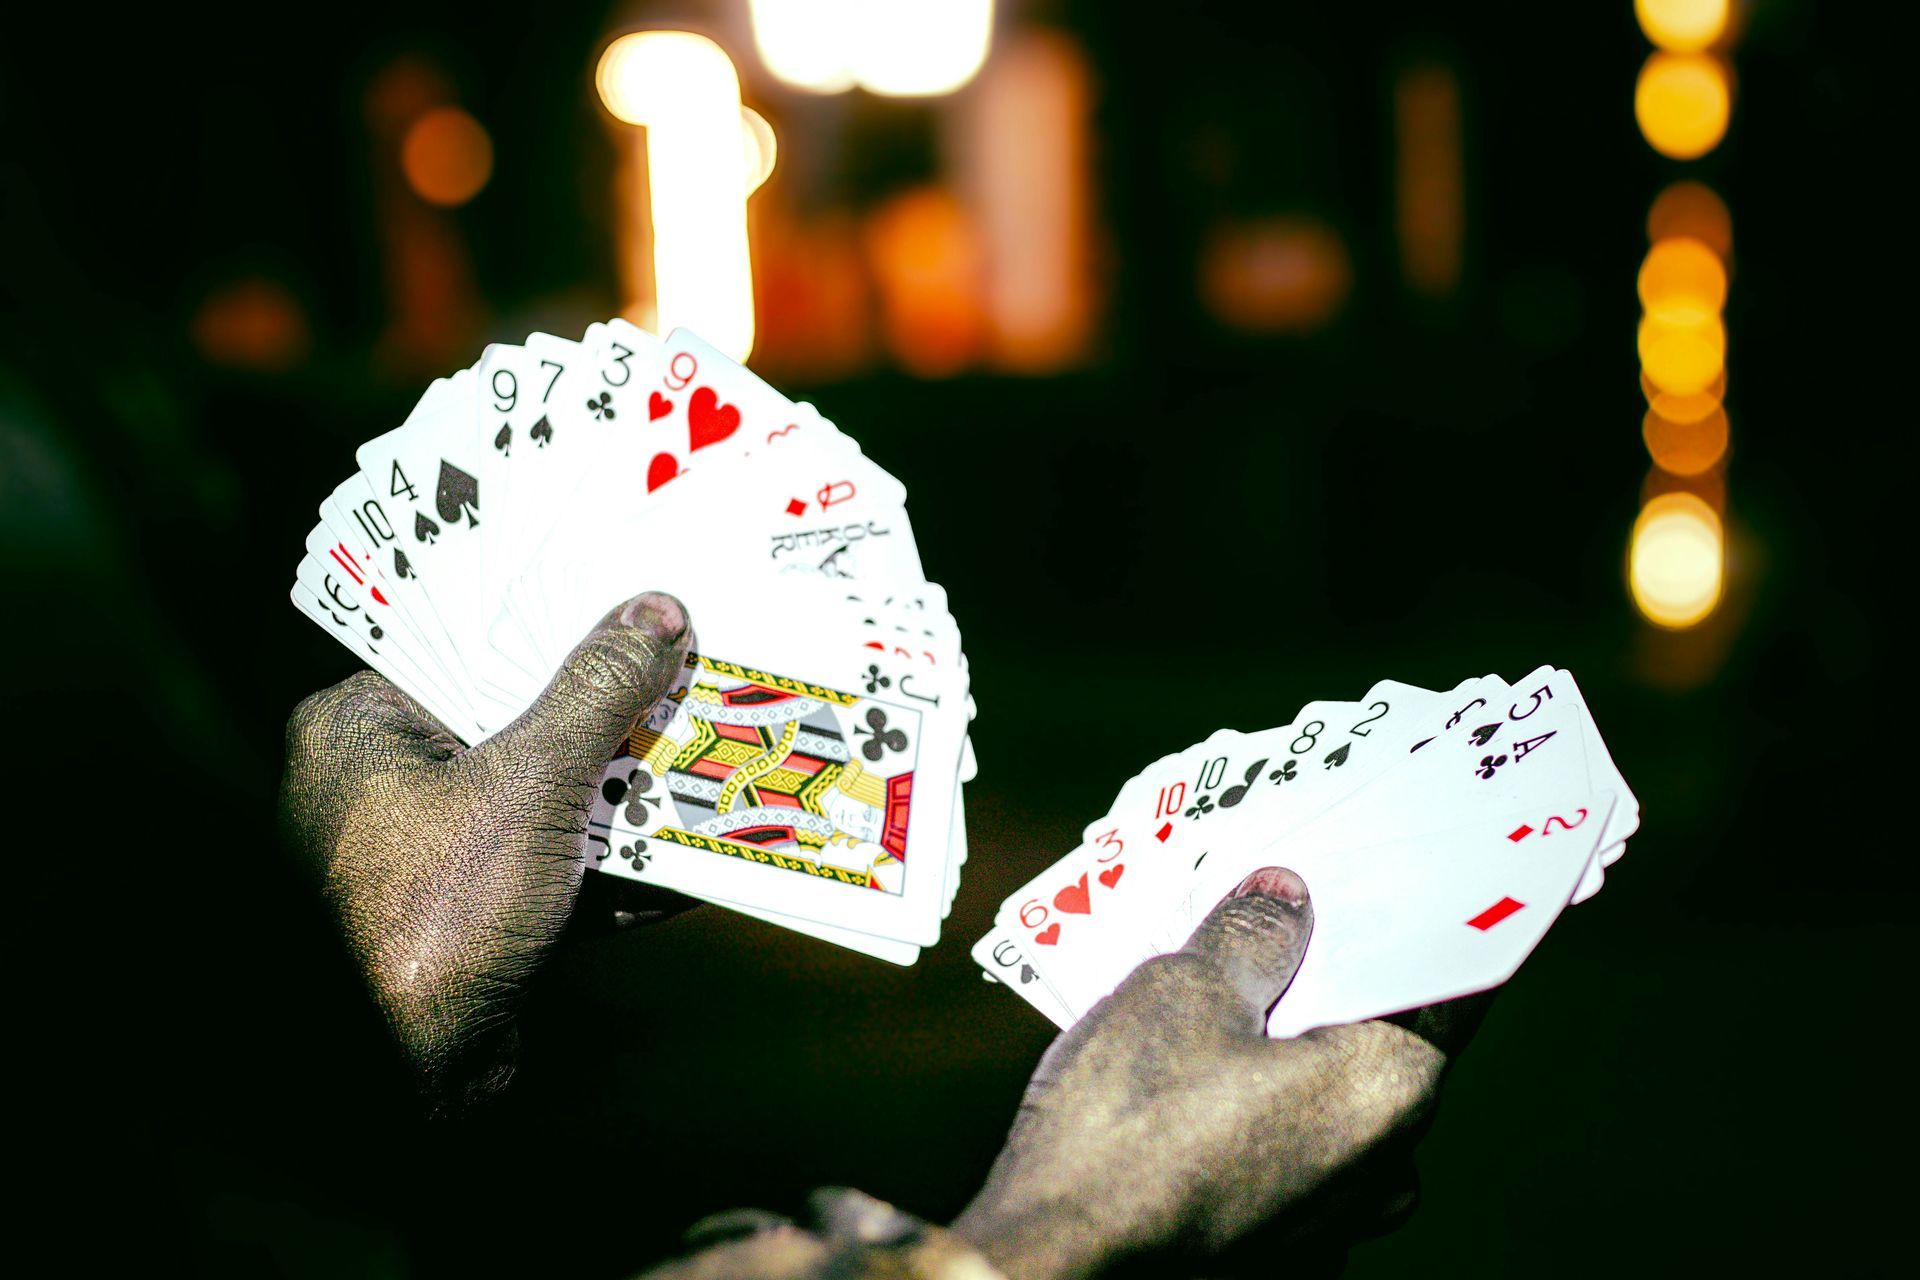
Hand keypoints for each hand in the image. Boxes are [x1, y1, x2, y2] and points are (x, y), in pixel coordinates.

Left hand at [280, 591, 692, 1111]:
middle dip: (614, 719)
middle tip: (694, 682)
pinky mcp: (475, 916)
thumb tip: (654, 616)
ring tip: (714, 766)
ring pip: (550, 801)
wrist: (400, 1080)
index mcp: (363, 727)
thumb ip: (595, 694)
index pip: (472, 646)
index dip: (562, 627)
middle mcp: (386, 783)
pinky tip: (694, 858)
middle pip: (522, 723)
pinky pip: (558, 869)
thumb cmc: (428, 915)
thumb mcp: (528, 784)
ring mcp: (434, 855)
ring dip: (628, 798)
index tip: (641, 609)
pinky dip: (618, 867)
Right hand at [953, 867, 1472, 1278]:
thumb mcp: (1183, 991)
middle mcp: (1385, 1163)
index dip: (1415, 918)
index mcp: (1388, 1089)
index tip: (1397, 872)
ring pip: (1331, 1094)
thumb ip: (1253, 937)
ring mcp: (1335, 1216)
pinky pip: (1291, 1146)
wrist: (1057, 1262)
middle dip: (1333, 970)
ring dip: (1288, 1038)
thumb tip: (1285, 900)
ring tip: (1217, 982)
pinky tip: (1195, 1067)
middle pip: (1382, 1034)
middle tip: (1280, 908)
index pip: (1444, 981)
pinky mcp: (1278, 1244)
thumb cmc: (1123, 1134)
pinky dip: (1260, 1100)